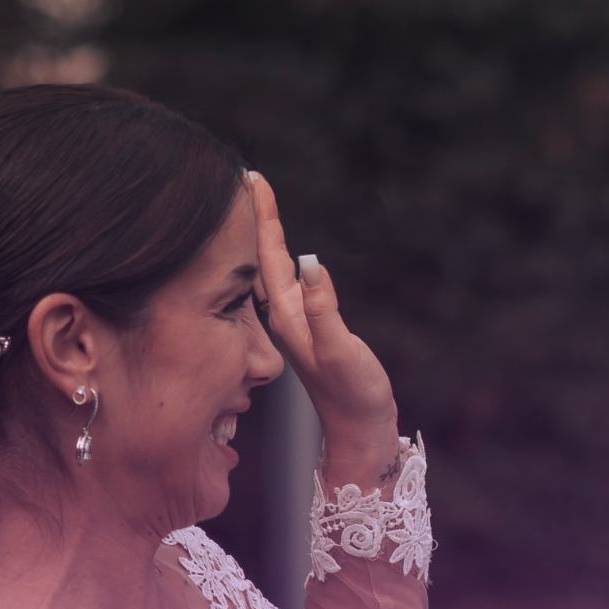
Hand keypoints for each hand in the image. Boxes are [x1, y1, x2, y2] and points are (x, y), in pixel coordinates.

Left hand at [250, 172, 400, 486]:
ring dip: (265, 238)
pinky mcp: (307, 330)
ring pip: (271, 270)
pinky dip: (282, 261)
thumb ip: (324, 310)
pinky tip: (282, 257)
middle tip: (248, 180)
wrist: (360, 430)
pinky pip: (286, 285)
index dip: (261, 216)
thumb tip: (312, 263)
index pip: (267, 255)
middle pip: (263, 257)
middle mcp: (283, 316)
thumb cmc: (354, 395)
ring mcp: (294, 324)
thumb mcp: (340, 351)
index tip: (252, 178)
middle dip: (256, 218)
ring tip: (257, 207)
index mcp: (285, 316)